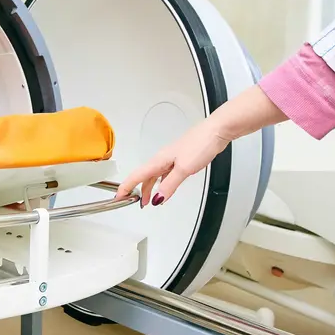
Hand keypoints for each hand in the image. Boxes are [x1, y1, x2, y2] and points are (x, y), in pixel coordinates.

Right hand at [115, 119, 230, 206]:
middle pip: (145, 177)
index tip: (118, 197)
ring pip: (155, 175)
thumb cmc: (200, 144)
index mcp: (159, 160)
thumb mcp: (184, 169)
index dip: (126, 187)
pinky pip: (166, 173)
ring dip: (150, 187)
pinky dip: (162, 183)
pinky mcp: (181, 159)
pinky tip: (165, 187)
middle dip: (138, 190)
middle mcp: (163, 158)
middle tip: (135, 203)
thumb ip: (169, 185)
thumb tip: (157, 198)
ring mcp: (172, 158)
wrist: (216, 131)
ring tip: (148, 199)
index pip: (137, 175)